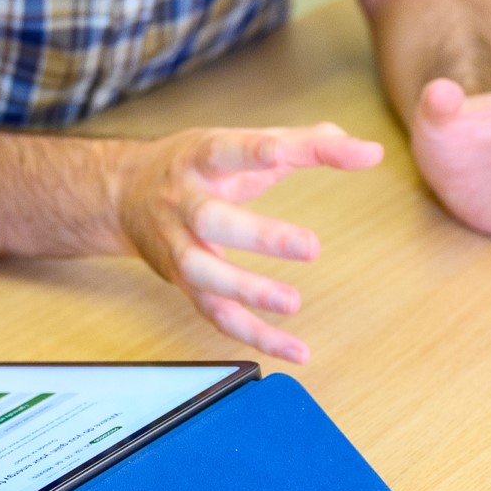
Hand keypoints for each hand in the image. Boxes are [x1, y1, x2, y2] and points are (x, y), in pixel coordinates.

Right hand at [114, 125, 384, 363]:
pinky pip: (215, 314)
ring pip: (203, 273)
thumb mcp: (239, 141)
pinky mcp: (183, 282)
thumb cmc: (194, 165)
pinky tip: (294, 349)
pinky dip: (253, 335)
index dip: (254, 152)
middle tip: (310, 246)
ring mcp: (178, 245)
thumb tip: (367, 150)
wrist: (123, 194)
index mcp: (200, 157)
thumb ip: (304, 144)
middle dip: (258, 235)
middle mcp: (183, 201)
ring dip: (246, 290)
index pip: (229, 150)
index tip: (285, 153)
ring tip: (292, 303)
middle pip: (212, 219)